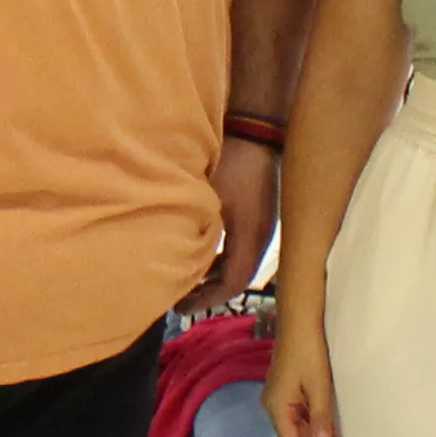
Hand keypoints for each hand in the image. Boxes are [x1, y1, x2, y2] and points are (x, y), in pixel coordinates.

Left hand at [186, 138, 280, 320]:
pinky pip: (240, 246)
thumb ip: (194, 228)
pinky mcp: (258, 214)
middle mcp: (261, 237)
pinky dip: (220, 256)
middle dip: (210, 291)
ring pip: (239, 262)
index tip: (183, 306)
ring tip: (188, 281)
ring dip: (215, 274)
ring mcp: (262, 226)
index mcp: (252, 237)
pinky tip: (200, 252)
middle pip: (238, 277)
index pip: (235, 282)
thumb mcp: (208, 197)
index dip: (209, 298)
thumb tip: (174, 256)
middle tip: (182, 300)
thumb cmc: (232, 161)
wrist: (256, 130)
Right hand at [264, 309, 343, 436]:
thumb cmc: (309, 351)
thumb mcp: (318, 386)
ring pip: (297, 427)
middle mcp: (274, 403)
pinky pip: (299, 415)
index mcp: (277, 406)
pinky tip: (326, 434)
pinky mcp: (288, 387)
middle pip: (294, 436)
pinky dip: (312, 428)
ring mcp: (280, 395)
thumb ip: (321, 418)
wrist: (301, 319)